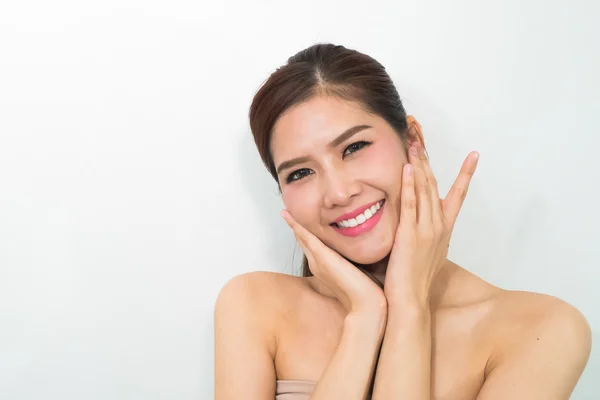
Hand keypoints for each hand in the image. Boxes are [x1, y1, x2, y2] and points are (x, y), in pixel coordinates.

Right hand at [281, 211, 387, 324]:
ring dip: (293, 224)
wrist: (365, 303)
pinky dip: (296, 226)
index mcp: (324, 268)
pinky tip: (288, 216)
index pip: (312, 248)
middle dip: (296, 228)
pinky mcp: (322, 257)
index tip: (302, 224)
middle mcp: (317, 264)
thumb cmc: (364, 292)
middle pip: (304, 242)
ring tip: (285, 213)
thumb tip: (358, 256)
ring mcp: (317, 260)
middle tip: (288, 214)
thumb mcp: (356, 273)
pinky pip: (305, 237)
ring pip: (302, 238)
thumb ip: (352, 264)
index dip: (306, 235)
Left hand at [384, 141, 478, 306]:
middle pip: (435, 184)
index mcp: (444, 229)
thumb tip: (421, 225)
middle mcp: (439, 226)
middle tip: (420, 135)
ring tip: (413, 142)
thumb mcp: (427, 252)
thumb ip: (426, 234)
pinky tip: (406, 169)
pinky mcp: (410, 235)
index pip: (458, 195)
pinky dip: (409, 186)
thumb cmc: (416, 278)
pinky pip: (410, 205)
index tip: (475, 154)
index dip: (466, 174)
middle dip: (426, 157)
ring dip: (418, 164)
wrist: (411, 300)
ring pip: (424, 189)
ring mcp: (426, 229)